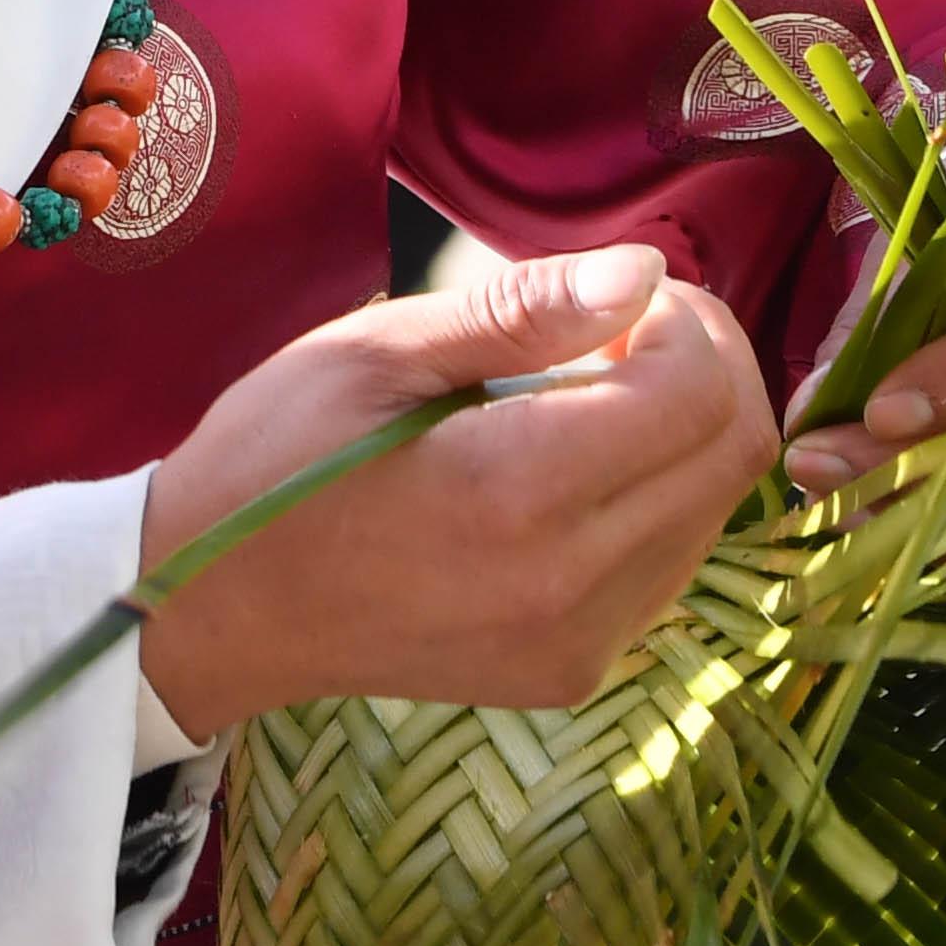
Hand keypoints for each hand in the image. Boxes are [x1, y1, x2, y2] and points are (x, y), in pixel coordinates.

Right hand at [136, 244, 776, 740]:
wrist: (211, 608)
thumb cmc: (275, 456)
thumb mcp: (375, 351)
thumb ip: (521, 312)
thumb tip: (642, 272)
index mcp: (518, 492)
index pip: (701, 394)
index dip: (689, 320)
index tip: (621, 295)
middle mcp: (569, 584)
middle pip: (734, 454)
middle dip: (707, 365)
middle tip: (622, 325)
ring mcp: (577, 644)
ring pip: (712, 512)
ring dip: (683, 433)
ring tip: (588, 393)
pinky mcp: (568, 673)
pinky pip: (666, 565)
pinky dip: (653, 497)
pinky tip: (571, 467)